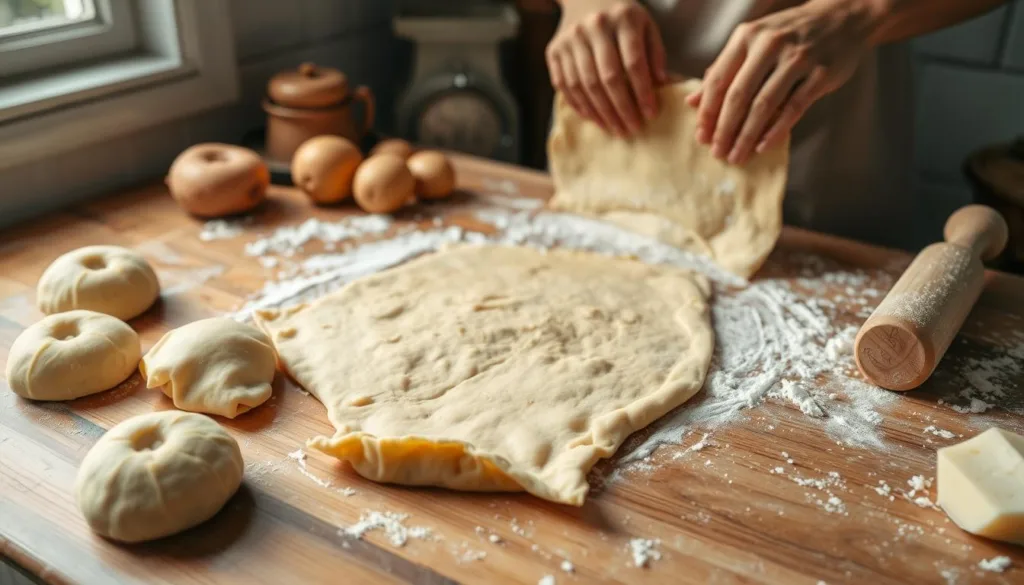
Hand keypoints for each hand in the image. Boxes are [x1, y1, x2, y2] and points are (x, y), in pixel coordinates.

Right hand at [546, 0, 667, 136]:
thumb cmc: (621, 16)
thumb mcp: (645, 24)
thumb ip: (655, 53)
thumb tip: (660, 85)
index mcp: (623, 18)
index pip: (634, 63)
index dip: (643, 92)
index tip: (650, 113)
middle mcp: (593, 27)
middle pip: (608, 77)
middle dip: (622, 108)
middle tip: (632, 128)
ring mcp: (570, 39)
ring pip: (585, 85)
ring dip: (601, 112)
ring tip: (615, 128)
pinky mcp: (554, 51)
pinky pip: (564, 85)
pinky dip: (579, 105)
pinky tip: (594, 117)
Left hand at [687, 0, 877, 163]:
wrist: (843, 16)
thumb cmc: (789, 34)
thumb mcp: (753, 42)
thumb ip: (723, 70)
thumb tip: (692, 102)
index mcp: (746, 36)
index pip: (718, 80)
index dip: (707, 112)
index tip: (701, 138)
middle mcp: (769, 44)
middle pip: (738, 95)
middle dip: (724, 129)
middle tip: (717, 153)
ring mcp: (797, 58)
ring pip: (764, 104)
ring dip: (747, 135)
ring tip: (737, 156)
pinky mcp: (821, 73)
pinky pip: (793, 108)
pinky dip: (776, 130)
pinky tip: (762, 146)